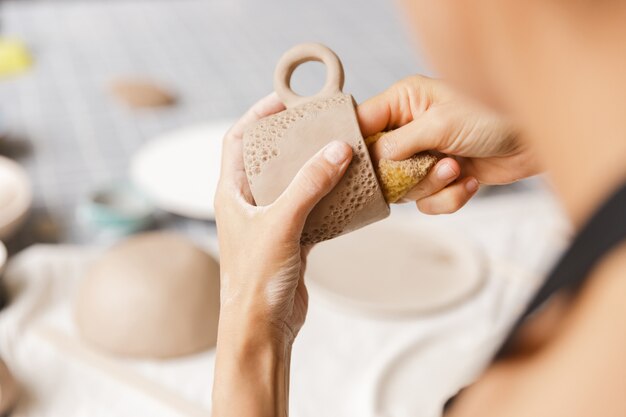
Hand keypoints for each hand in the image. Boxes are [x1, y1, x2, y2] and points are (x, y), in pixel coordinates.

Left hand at [212, 93, 351, 416]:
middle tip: (322, 122)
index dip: (258, 115)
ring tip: (340, 150)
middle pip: (269, 158)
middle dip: (293, 138)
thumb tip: (337, 149)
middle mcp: (248, 203)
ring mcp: (270, 222)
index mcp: (231, 193)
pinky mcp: (290, 240)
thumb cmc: (255, 280)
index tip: (287, 98)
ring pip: (293, 183)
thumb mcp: (280, 224)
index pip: (237, 139)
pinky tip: (348, 191)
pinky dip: (328, 198)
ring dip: (314, 167)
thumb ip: (308, 185)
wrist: (261, 329)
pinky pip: (311, 209)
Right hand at [357, 75, 540, 213]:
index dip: (356, 144)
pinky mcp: (441, 177)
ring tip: (457, 168)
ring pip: (403, 187)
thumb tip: (374, 158)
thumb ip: (400, 142)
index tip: (358, 164)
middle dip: (405, 173)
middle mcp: (410, 127)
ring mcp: (424, 154)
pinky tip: (469, 182)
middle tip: (430, 164)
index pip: (363, 122)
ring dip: (432, 185)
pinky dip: (448, 197)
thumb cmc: (493, 116)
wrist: (534, 142)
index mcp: (404, 101)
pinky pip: (426, 201)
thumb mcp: (441, 124)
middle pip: (379, 163)